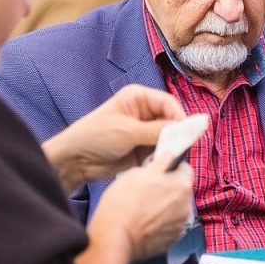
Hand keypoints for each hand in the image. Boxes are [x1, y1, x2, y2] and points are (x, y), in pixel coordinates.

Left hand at [43, 85, 186, 192]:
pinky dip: (162, 159)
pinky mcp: (143, 150)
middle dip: (177, 135)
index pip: (169, 103)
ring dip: (170, 149)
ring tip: (169, 159)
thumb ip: (158, 131)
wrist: (75, 161)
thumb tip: (187, 130)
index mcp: (139, 98)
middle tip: (182, 150)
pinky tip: (160, 165)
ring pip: (168, 139)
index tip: (189, 133)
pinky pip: (160, 153)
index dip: (180, 117)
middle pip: (171, 121)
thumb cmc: (96, 136)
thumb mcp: (128, 131)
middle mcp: (144, 113)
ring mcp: (144, 132)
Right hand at [91, 154, 194, 261]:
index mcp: (181, 185)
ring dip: (165, 206)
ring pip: (176, 209)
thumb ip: (159, 164)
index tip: (160, 171)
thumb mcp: (137, 173)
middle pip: (181, 190)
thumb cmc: (123, 202)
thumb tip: (169, 156)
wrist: (115, 237)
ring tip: (144, 209)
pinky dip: (161, 223)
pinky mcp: (172, 240)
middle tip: (147, 190)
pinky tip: (145, 223)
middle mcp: (187, 206)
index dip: (172, 168)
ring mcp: (180, 225)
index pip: (185, 169)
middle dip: (168, 188)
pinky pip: (169, 226)